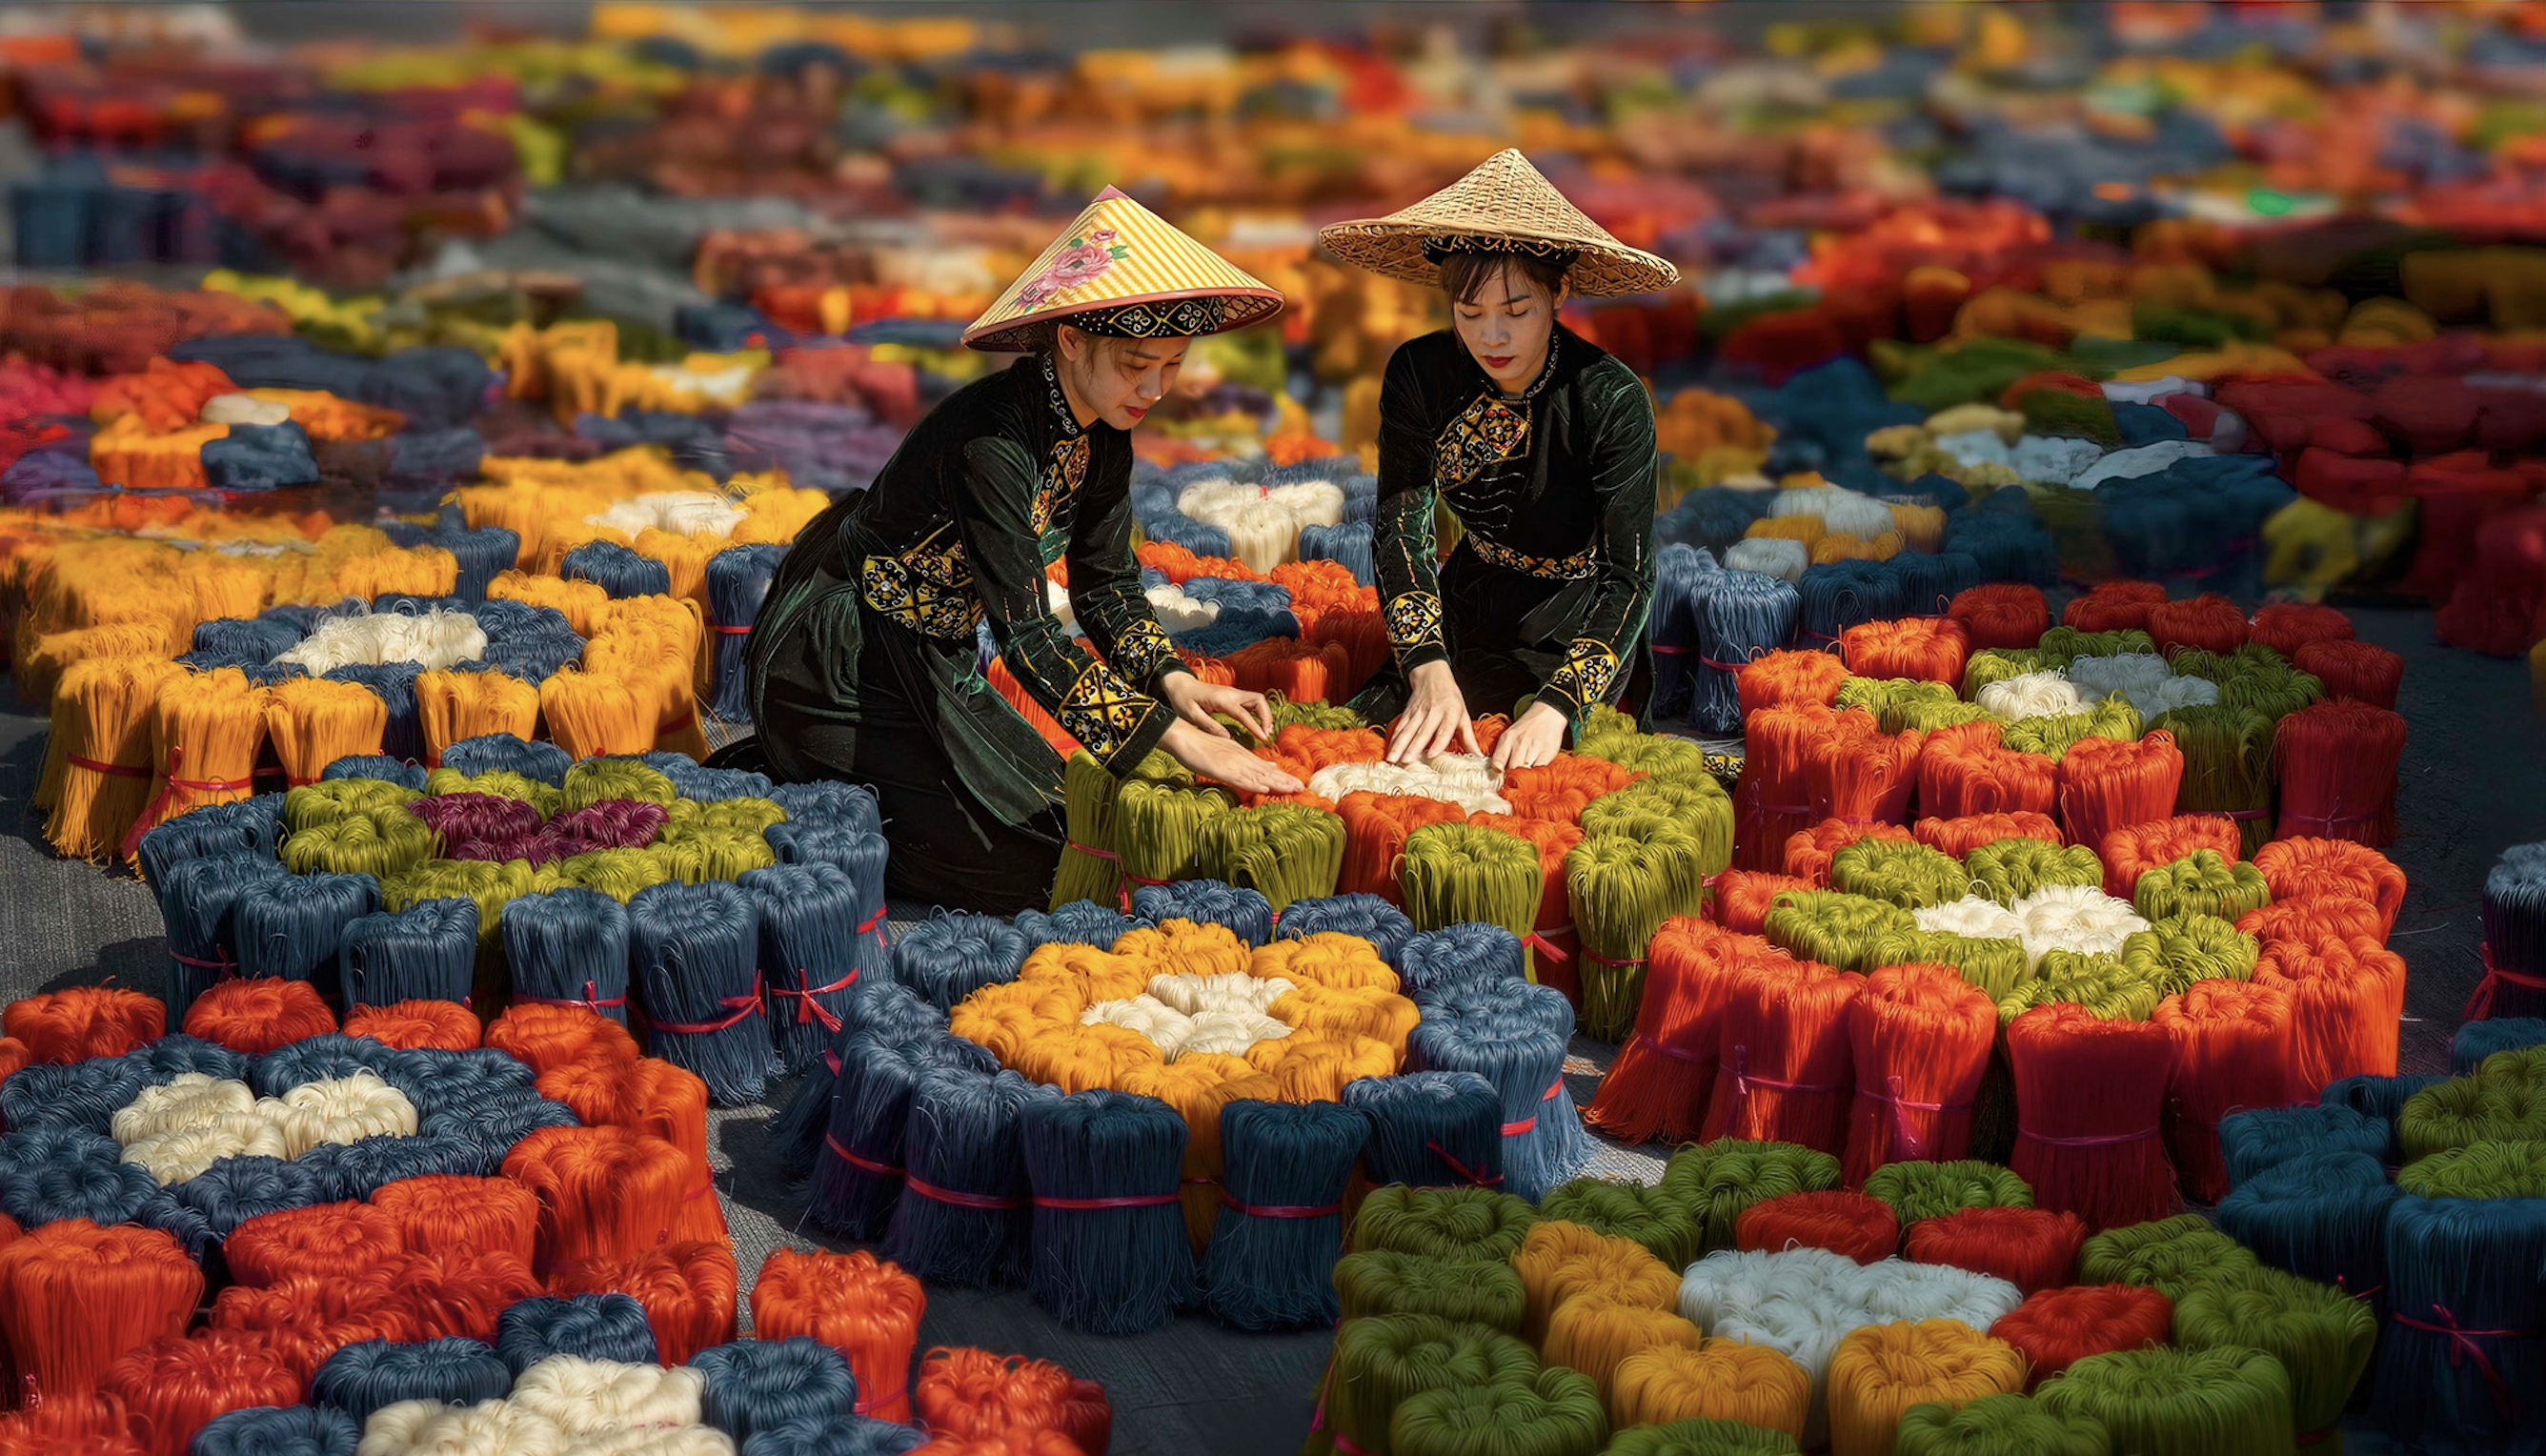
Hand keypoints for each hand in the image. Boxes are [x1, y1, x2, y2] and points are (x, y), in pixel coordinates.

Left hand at [1160, 673, 1275, 743]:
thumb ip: (1209, 726)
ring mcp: (1233, 693)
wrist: (1180, 684)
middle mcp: (1231, 693)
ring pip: (1258, 699)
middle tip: (1266, 734)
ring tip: (1264, 731)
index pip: (1244, 714)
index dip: (1255, 726)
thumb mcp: (1191, 715)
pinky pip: (1252, 701)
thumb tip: (1227, 738)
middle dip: (1266, 717)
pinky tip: (1258, 724)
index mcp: (1221, 699)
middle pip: (1259, 700)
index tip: (1263, 739)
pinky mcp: (1233, 695)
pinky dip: (1259, 712)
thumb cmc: (1183, 700)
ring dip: (1265, 714)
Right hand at [1162, 720, 1305, 795]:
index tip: (1298, 784)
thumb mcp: (1231, 751)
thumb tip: (1271, 768)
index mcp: (1244, 756)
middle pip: (1267, 773)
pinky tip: (1263, 789)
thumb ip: (1250, 761)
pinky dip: (1252, 785)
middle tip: (1302, 789)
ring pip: (1257, 777)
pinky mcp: (1221, 770)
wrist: (1185, 736)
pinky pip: (1239, 779)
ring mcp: (1232, 765)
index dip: (1283, 777)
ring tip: (1291, 789)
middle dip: (1285, 781)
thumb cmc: (1204, 745)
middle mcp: (1242, 760)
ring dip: (1275, 784)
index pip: (1268, 769)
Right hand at [1386, 661, 1478, 763]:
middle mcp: (1433, 712)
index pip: (1444, 729)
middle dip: (1413, 747)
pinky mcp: (1407, 712)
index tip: (1432, 754)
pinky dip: (1393, 739)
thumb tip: (1478, 756)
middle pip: (1422, 731)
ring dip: (1399, 745)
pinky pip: (1400, 726)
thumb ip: (1469, 737)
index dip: (1438, 742)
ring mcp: (1418, 712)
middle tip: (1406, 761)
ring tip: (1392, 758)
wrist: (1432, 675)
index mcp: (1450, 712)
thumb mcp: (1463, 714)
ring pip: (1407, 730)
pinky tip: (1389, 750)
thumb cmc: (1450, 698)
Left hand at [1489, 701, 1568, 774]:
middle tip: (1512, 781)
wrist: (1547, 714)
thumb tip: (1496, 772)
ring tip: (1524, 779)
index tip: (1499, 777)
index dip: (1497, 772)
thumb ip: (1501, 753)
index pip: (1497, 761)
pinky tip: (1535, 774)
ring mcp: (1534, 748)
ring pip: (1525, 771)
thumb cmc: (1526, 728)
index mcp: (1507, 739)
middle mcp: (1520, 743)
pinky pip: (1539, 769)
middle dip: (1511, 778)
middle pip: (1512, 769)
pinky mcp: (1547, 753)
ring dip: (1524, 777)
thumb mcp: (1508, 736)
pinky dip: (1536, 775)